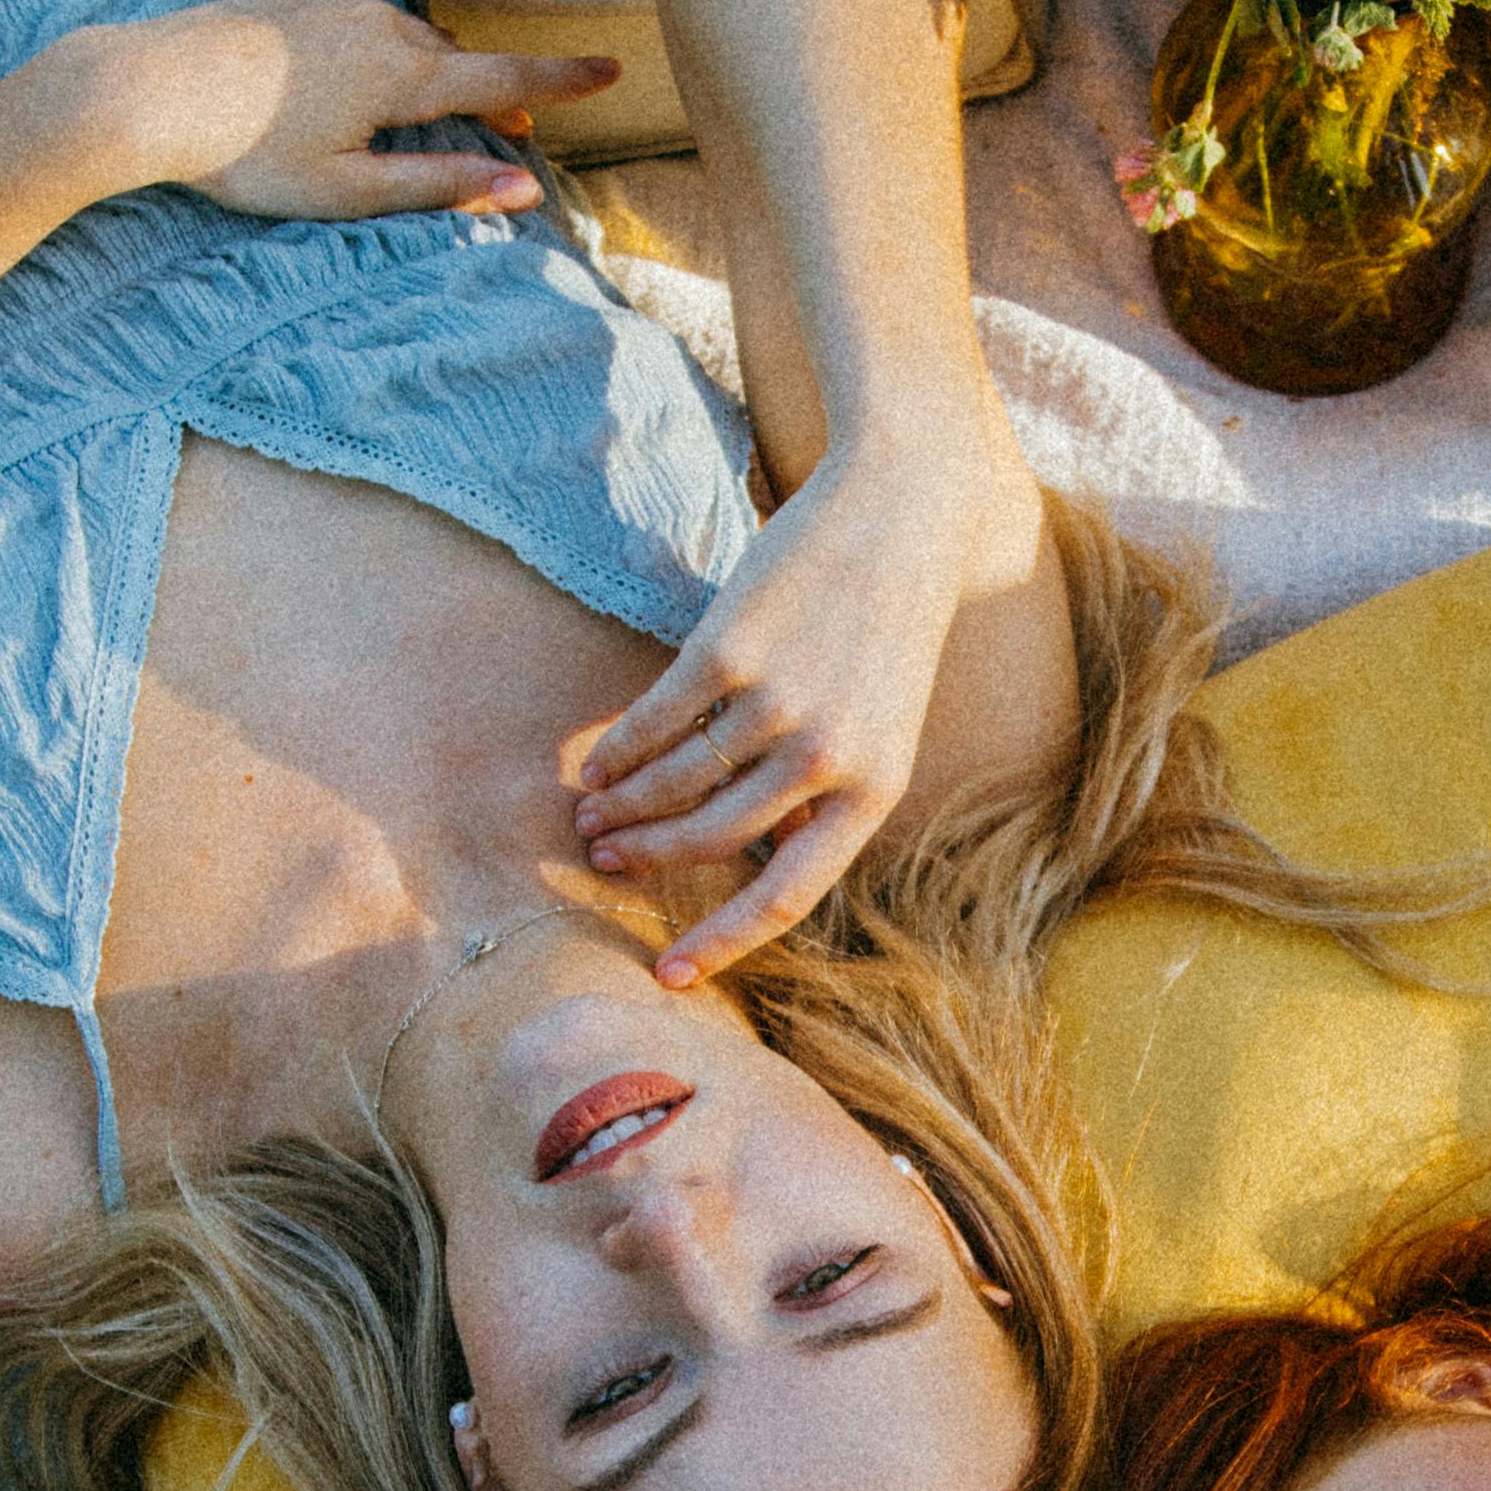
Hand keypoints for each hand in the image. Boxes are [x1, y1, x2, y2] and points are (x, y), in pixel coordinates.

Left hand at [81, 0, 611, 224]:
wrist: (146, 88)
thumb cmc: (244, 153)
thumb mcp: (348, 189)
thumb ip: (439, 186)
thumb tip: (523, 188)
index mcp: (400, 75)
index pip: (502, 80)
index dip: (560, 80)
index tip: (612, 68)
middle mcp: (376, 25)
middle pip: (453, 57)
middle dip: (488, 90)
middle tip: (512, 129)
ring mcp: (330, 5)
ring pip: (405, 34)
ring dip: (430, 68)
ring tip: (431, 107)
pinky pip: (357, 20)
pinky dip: (377, 47)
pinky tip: (348, 76)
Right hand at [563, 446, 1017, 981]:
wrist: (899, 515)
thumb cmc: (884, 628)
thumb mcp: (880, 725)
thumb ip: (824, 791)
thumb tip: (745, 854)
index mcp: (873, 792)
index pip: (786, 894)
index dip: (721, 942)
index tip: (668, 975)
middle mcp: (826, 758)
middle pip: (712, 839)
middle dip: (648, 857)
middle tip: (604, 859)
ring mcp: (778, 704)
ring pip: (677, 783)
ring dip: (624, 806)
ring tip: (591, 813)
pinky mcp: (731, 650)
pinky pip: (658, 720)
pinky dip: (619, 748)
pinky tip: (597, 763)